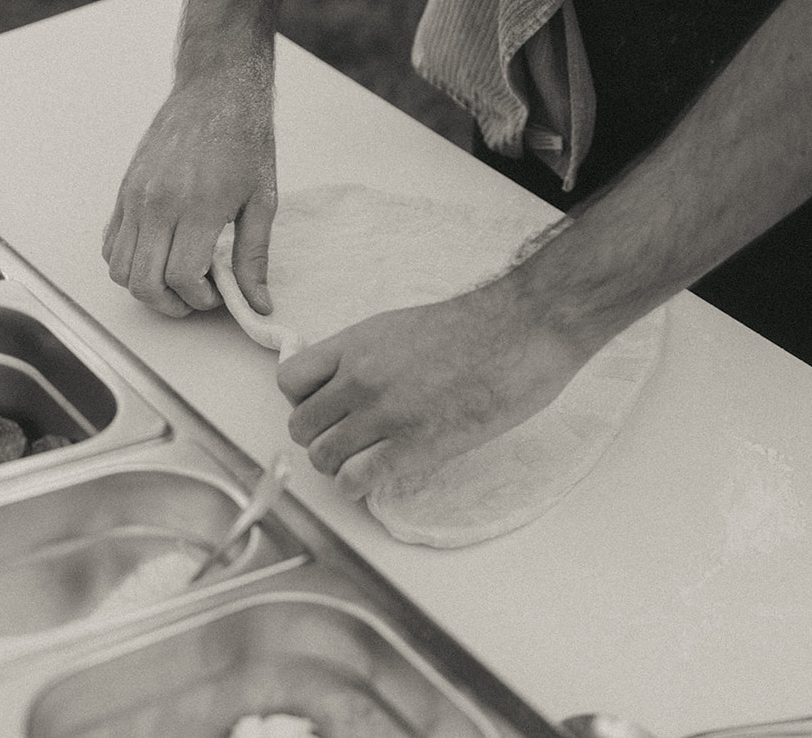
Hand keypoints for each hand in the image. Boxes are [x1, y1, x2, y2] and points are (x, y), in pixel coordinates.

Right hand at [103, 70, 275, 316]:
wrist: (216, 92)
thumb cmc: (244, 140)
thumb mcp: (263, 200)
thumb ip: (254, 256)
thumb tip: (257, 302)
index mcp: (199, 206)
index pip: (181, 277)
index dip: (200, 299)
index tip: (218, 293)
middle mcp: (159, 203)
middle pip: (143, 281)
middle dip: (170, 304)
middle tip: (196, 297)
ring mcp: (136, 197)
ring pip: (119, 268)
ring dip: (146, 287)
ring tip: (176, 279)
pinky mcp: (124, 190)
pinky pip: (110, 243)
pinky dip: (127, 262)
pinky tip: (158, 255)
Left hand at [277, 281, 590, 498]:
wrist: (522, 331)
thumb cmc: (475, 327)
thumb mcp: (401, 325)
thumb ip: (365, 354)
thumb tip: (344, 385)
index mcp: (356, 343)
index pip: (289, 381)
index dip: (303, 400)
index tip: (327, 407)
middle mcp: (360, 377)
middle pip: (302, 427)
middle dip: (321, 438)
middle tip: (348, 441)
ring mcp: (384, 413)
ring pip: (323, 458)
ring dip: (338, 466)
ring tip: (364, 461)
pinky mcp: (413, 446)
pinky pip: (354, 480)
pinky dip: (357, 486)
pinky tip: (375, 477)